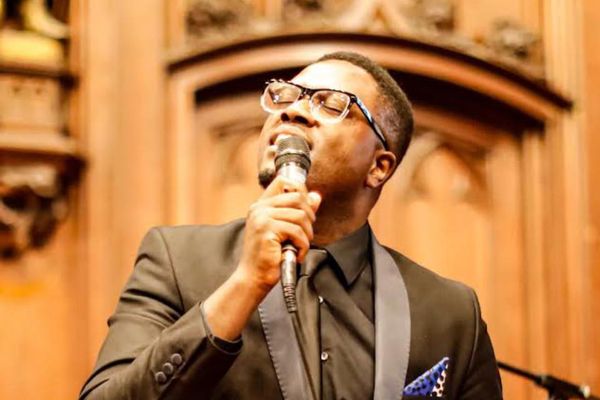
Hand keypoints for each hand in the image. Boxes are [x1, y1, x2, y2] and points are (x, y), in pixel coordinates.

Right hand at [237, 175, 321, 293]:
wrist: (253, 277)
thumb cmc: (268, 256)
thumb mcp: (285, 231)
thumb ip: (299, 212)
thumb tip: (316, 197)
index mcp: (261, 205)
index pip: (283, 181)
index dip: (300, 191)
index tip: (305, 210)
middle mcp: (259, 208)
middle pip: (297, 197)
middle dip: (308, 216)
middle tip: (305, 233)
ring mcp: (262, 218)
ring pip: (300, 215)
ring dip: (306, 234)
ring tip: (300, 246)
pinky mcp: (266, 230)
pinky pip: (296, 231)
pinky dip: (302, 245)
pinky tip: (296, 253)